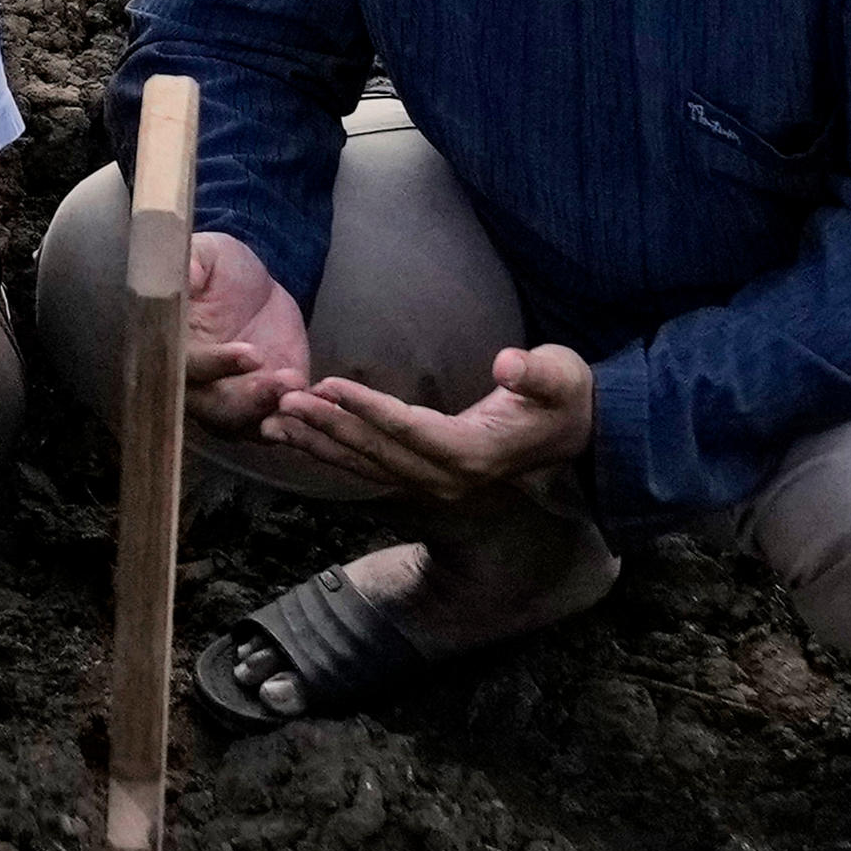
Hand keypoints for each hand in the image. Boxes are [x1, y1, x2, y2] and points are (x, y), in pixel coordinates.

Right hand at [183, 230, 315, 438]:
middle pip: (215, 409)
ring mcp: (231, 400)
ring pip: (244, 424)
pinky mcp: (265, 405)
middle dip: (248, 399)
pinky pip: (277, 424)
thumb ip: (193, 262)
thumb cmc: (221, 270)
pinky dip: (298, 421)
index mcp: (177, 350)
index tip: (250, 352)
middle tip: (282, 380)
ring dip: (272, 412)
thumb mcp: (208, 254)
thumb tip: (185, 278)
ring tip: (300, 389)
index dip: (217, 364)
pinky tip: (322, 403)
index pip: (189, 367)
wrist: (256, 291)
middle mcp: (198, 385)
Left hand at [259, 342, 596, 505]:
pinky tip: (301, 436)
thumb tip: (510, 365)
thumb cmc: (564, 398)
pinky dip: (334, 454)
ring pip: (367, 467)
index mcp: (475, 453)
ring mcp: (435, 485)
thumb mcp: (562, 377)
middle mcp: (448, 478)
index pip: (410, 430)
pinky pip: (371, 470)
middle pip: (378, 453)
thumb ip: (537, 374)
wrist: (575, 436)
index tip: (329, 385)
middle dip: (328, 428)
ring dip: (320, 445)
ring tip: (275, 421)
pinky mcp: (425, 479)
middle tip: (282, 402)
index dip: (368, 408)